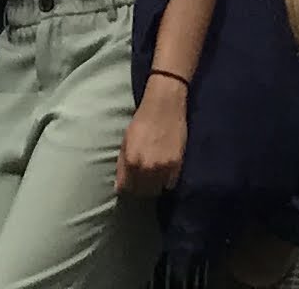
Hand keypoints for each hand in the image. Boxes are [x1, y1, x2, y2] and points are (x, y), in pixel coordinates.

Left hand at [115, 76, 187, 196]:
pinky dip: (167, 181)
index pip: (125, 189)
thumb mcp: (125, 141)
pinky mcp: (177, 165)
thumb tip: (120, 184)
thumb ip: (122, 164)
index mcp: (130, 161)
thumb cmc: (142, 120)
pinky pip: (170, 184)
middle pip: (141, 193)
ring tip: (153, 177)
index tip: (130, 184)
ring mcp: (162, 168)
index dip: (126, 187)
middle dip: (140, 188)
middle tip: (142, 180)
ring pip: (156, 191)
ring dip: (153, 186)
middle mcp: (145, 167)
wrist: (164, 105)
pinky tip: (164, 171)